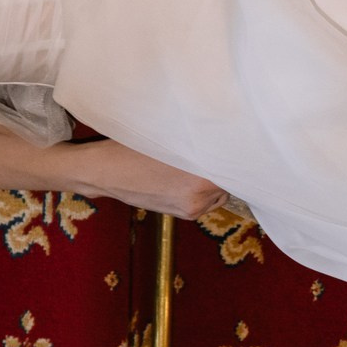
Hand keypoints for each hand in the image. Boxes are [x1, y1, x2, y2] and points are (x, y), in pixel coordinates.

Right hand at [72, 138, 228, 217]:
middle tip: (218, 153)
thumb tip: (227, 131)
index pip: (236, 166)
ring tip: (198, 166)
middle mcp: (202, 195)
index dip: (239, 155)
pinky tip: (188, 179)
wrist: (106, 172)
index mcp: (202, 174)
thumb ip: (200, 140)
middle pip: (231, 180)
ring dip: (216, 180)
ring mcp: (195, 207)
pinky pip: (208, 201)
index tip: (241, 145)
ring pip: (220, 191)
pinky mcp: (187, 214)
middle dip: (226, 168)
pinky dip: (205, 191)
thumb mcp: (171, 137)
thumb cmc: (135, 148)